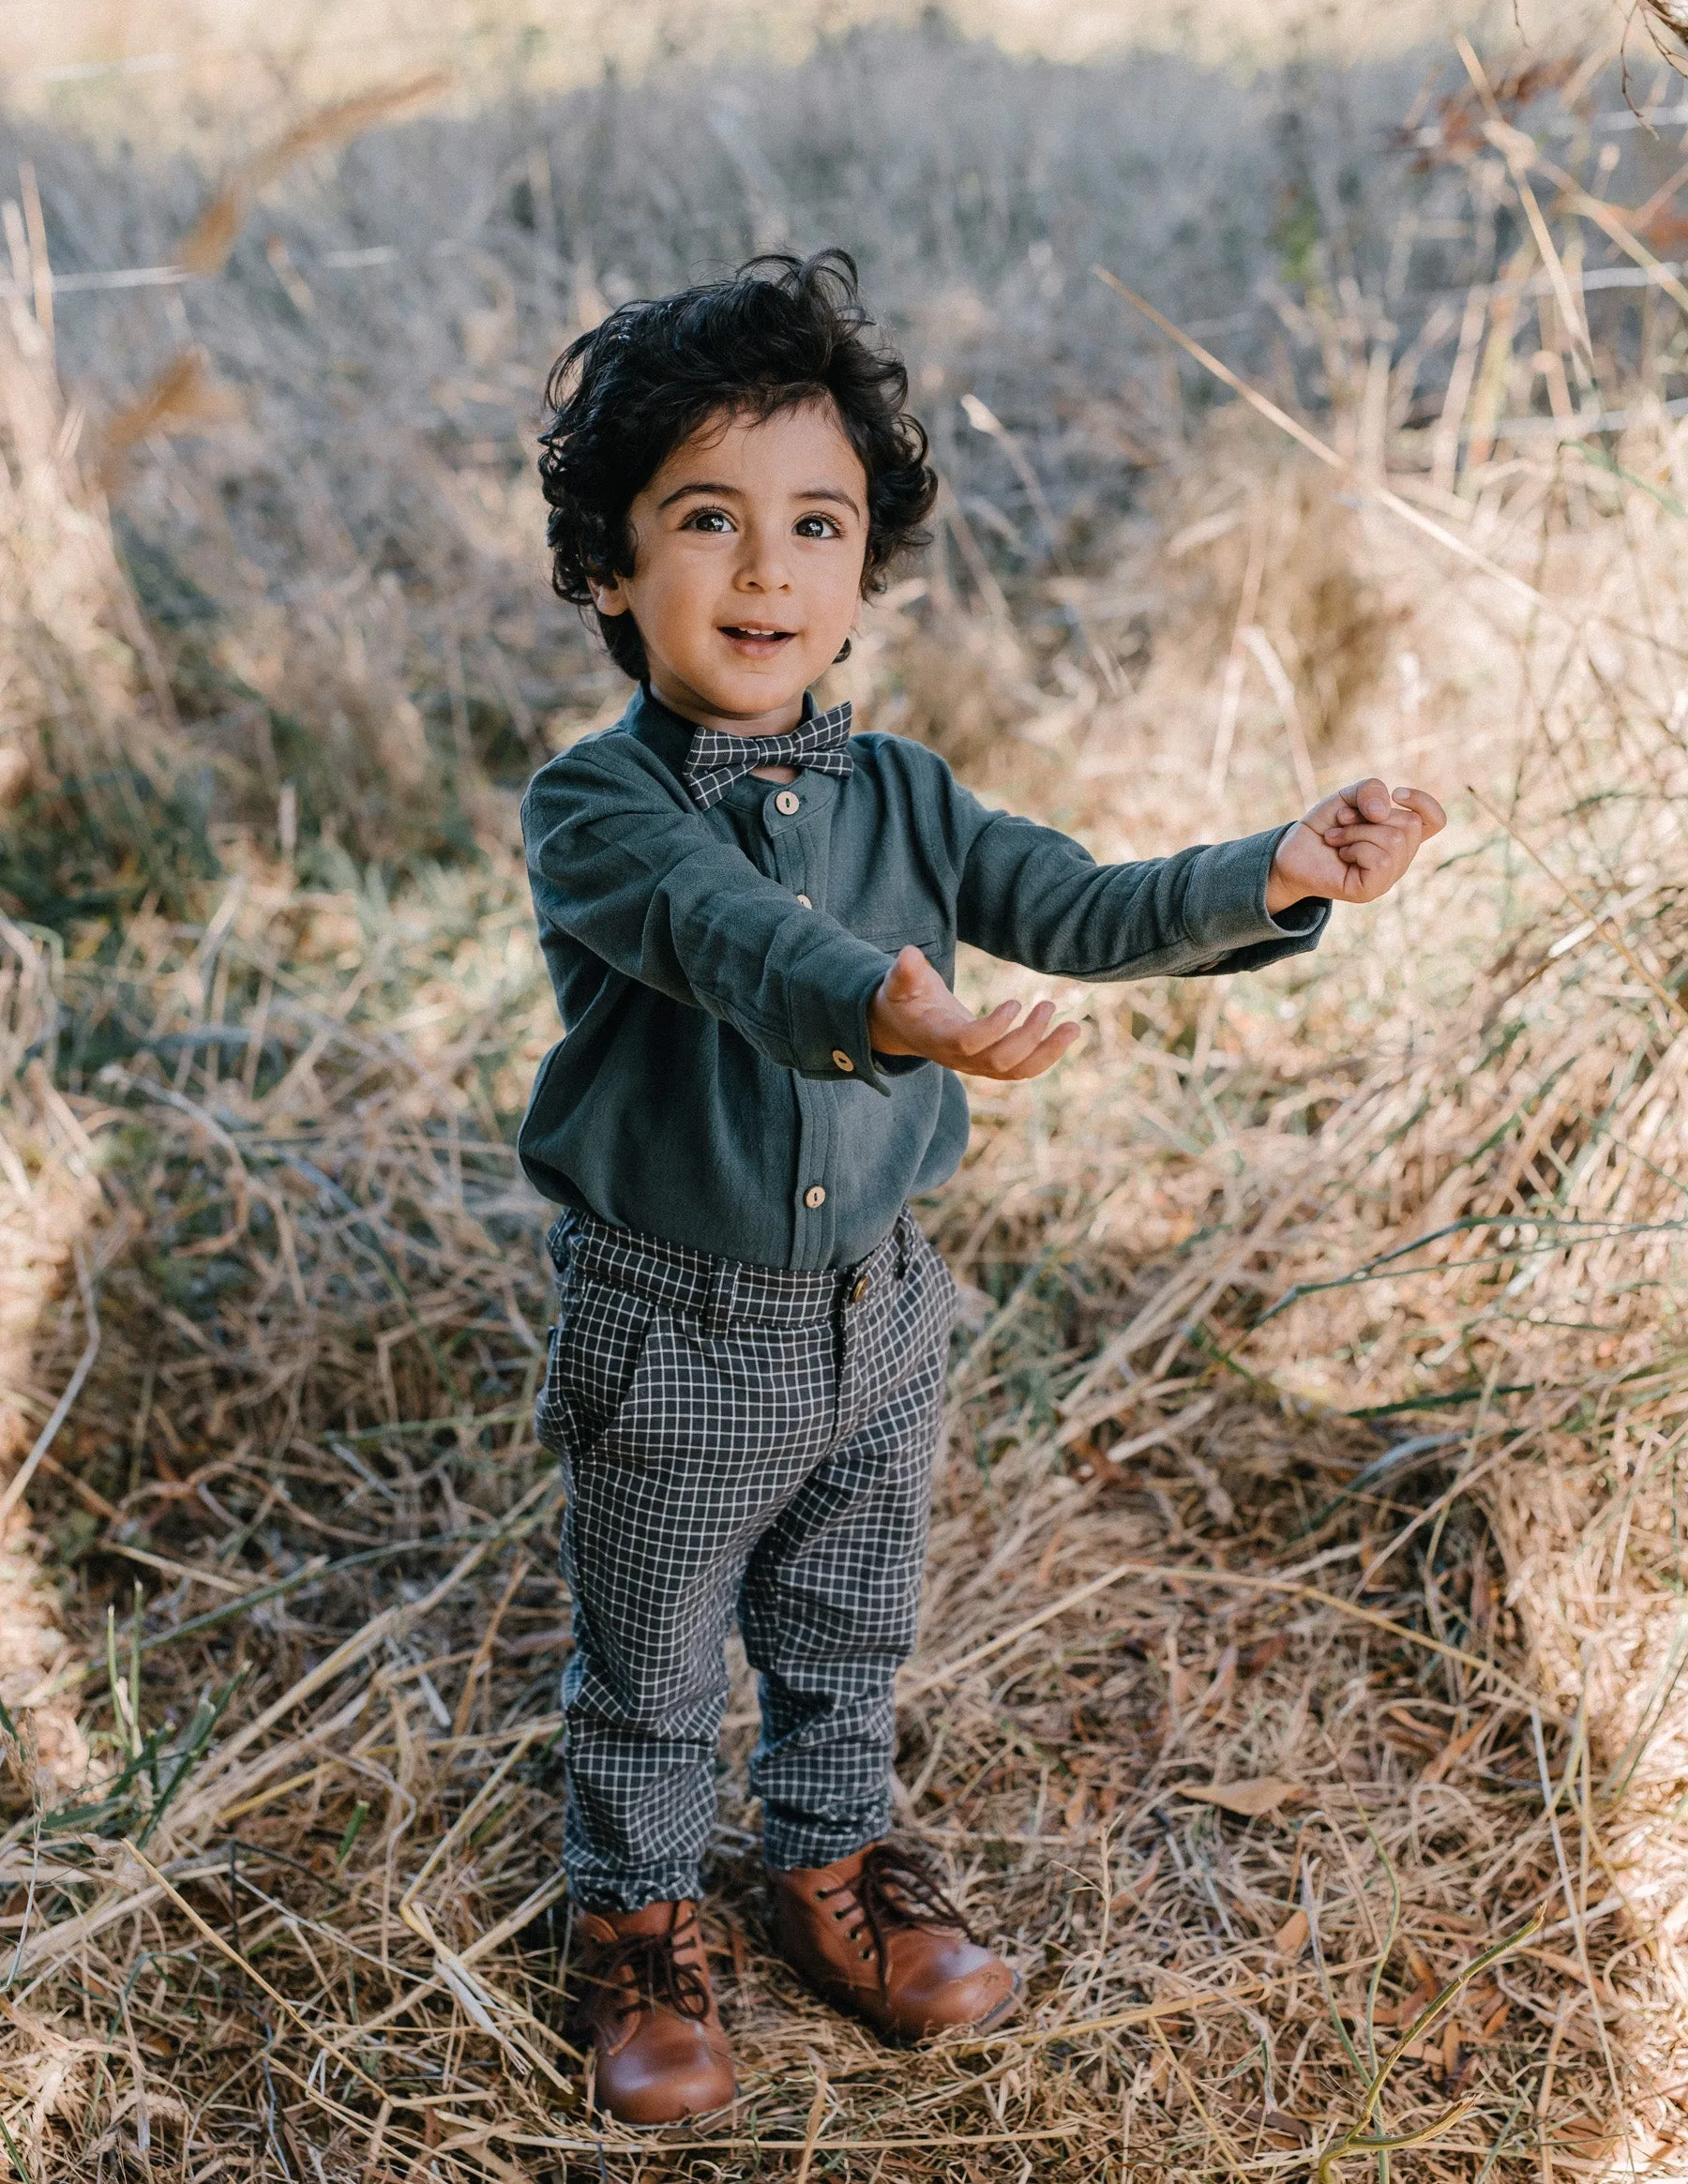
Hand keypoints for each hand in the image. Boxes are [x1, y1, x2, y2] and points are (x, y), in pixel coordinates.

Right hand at [868, 945, 1080, 1078]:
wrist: (905, 1027)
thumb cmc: (904, 1000)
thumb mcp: (899, 983)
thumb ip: (905, 972)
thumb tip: (908, 953)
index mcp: (938, 1038)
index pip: (968, 1044)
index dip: (993, 1029)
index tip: (1015, 1003)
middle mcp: (960, 1059)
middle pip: (999, 1063)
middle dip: (1028, 1038)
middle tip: (1048, 1004)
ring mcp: (977, 1065)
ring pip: (1017, 1072)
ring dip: (1048, 1052)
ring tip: (1073, 1027)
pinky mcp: (991, 1063)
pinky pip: (1023, 1068)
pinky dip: (1048, 1054)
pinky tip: (1067, 1032)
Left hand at [1265, 778, 1445, 911]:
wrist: (1292, 850)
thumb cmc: (1325, 826)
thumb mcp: (1348, 796)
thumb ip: (1370, 790)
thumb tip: (1383, 812)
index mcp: (1402, 836)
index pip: (1436, 821)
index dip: (1424, 802)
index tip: (1397, 793)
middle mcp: (1400, 858)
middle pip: (1410, 824)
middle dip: (1370, 816)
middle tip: (1343, 822)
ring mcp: (1388, 876)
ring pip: (1395, 840)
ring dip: (1357, 831)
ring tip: (1337, 838)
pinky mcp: (1372, 890)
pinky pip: (1380, 859)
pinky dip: (1356, 848)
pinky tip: (1342, 855)